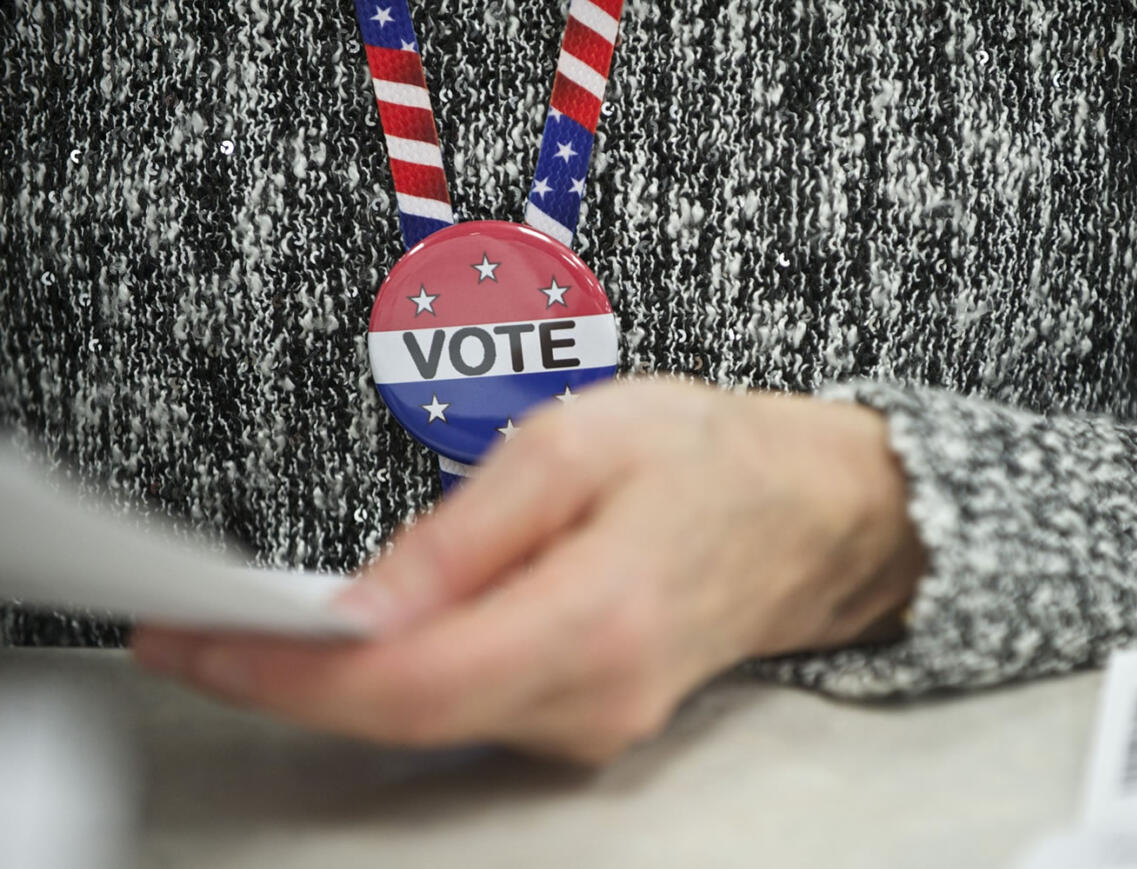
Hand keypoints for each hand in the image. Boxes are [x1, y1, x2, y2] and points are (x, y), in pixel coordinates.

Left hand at [131, 378, 926, 763]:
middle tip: (191, 632)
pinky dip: (394, 683)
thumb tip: (365, 606)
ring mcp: (594, 725)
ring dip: (332, 682)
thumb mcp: (576, 447)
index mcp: (595, 618)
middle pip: (401, 717)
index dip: (287, 675)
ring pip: (426, 723)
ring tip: (257, 629)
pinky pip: (466, 714)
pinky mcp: (588, 722)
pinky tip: (361, 641)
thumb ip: (464, 536)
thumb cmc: (705, 459)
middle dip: (283, 682)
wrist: (805, 514)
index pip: (406, 681)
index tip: (190, 644)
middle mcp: (594, 699)